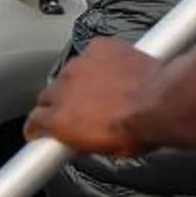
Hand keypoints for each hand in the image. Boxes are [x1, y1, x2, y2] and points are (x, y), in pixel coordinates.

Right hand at [24, 38, 158, 156]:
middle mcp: (63, 89)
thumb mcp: (104, 149)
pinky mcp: (99, 48)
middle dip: (60, 102)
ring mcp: (80, 66)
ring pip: (71, 72)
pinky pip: (93, 52)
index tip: (42, 129)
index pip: (35, 121)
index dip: (39, 126)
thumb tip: (83, 139)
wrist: (160, 102)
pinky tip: (115, 69)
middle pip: (49, 94)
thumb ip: (83, 140)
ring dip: (82, 81)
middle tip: (80, 109)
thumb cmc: (138, 131)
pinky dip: (101, 60)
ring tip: (105, 89)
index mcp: (59, 120)